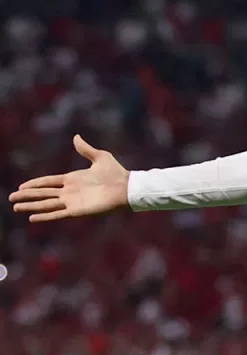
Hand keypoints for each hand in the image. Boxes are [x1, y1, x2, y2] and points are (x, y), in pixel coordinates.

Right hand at [9, 135, 130, 221]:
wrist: (127, 187)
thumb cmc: (116, 173)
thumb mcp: (100, 157)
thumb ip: (86, 149)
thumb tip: (76, 137)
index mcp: (72, 179)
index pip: (48, 182)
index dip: (34, 184)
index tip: (21, 186)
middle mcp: (69, 191)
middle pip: (42, 194)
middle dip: (27, 196)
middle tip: (11, 198)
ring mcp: (72, 201)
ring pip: (46, 204)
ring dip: (31, 206)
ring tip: (16, 208)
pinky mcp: (77, 211)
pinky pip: (57, 214)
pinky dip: (45, 216)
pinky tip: (32, 217)